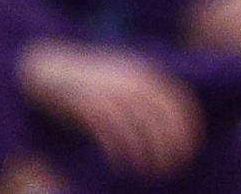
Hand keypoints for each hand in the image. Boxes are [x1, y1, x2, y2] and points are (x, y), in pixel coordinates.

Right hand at [18, 42, 203, 176]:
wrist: (50, 68)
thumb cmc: (91, 80)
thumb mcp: (124, 77)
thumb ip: (145, 93)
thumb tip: (168, 125)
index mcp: (143, 72)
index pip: (177, 100)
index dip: (187, 127)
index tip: (191, 149)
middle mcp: (129, 80)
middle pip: (159, 117)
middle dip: (170, 145)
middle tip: (172, 168)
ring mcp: (108, 92)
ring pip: (136, 128)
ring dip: (145, 153)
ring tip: (148, 172)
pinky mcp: (86, 106)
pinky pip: (109, 133)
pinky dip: (118, 151)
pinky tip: (119, 164)